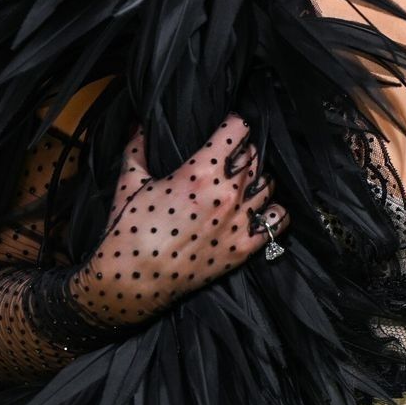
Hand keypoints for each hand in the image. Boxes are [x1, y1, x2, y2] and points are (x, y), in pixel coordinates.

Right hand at [68, 114, 287, 324]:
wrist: (130, 281)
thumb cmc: (128, 230)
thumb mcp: (129, 181)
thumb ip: (137, 146)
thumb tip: (139, 123)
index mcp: (200, 172)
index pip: (238, 129)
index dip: (235, 123)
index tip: (230, 125)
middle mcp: (226, 193)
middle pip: (254, 155)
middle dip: (244, 150)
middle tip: (231, 155)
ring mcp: (238, 222)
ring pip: (268, 184)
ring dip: (258, 178)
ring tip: (245, 181)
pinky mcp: (244, 248)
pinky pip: (277, 221)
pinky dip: (273, 211)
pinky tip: (261, 209)